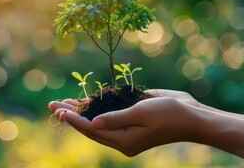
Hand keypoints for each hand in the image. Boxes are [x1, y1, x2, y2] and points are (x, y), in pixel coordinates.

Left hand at [49, 94, 197, 156]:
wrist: (191, 117)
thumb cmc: (168, 113)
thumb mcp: (140, 113)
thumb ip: (115, 119)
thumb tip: (92, 123)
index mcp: (124, 141)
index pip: (91, 130)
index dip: (74, 119)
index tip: (59, 109)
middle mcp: (122, 139)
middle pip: (90, 128)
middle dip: (71, 115)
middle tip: (52, 104)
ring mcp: (126, 132)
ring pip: (97, 123)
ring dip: (80, 113)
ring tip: (62, 103)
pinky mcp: (131, 123)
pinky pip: (108, 118)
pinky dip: (95, 110)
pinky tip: (85, 103)